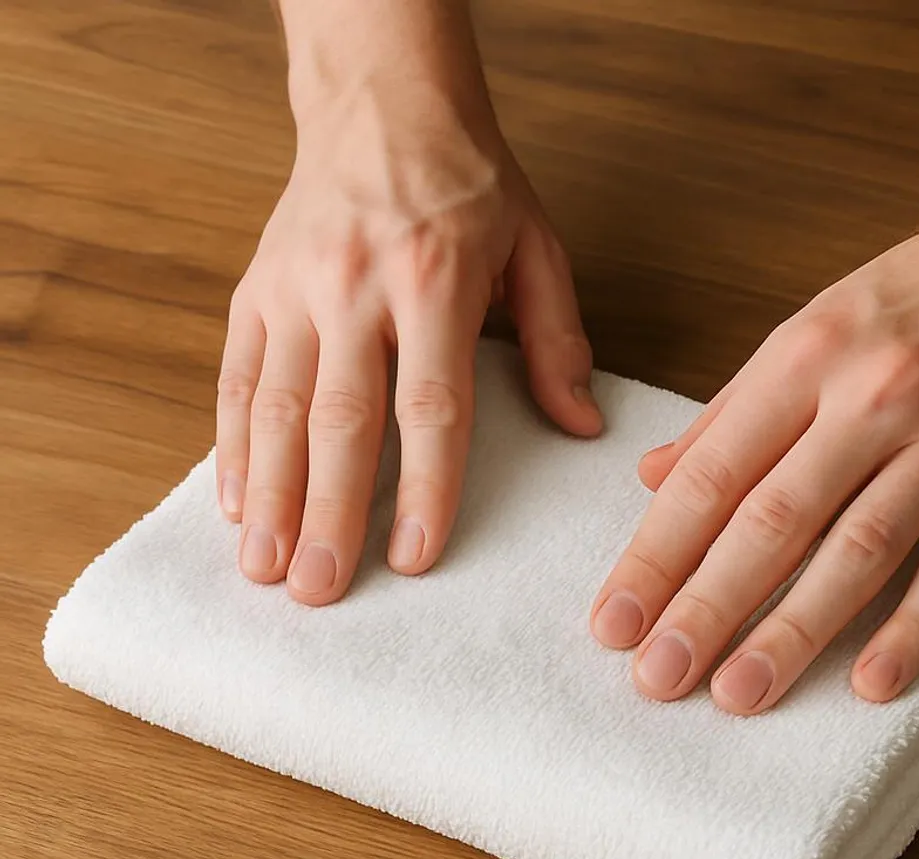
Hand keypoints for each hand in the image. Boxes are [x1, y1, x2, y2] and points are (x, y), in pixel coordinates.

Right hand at [216, 66, 597, 603]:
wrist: (381, 104)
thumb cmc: (466, 185)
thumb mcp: (537, 249)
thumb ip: (557, 341)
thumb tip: (581, 426)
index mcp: (434, 283)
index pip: (430, 406)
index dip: (425, 488)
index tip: (417, 557)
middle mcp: (355, 289)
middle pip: (341, 421)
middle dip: (330, 513)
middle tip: (321, 589)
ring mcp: (295, 290)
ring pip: (276, 407)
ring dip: (270, 495)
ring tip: (267, 569)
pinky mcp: (255, 291)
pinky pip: (237, 377)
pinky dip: (232, 445)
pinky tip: (237, 504)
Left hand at [590, 202, 918, 711]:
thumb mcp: (809, 328)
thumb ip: (729, 412)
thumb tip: (652, 477)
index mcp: (804, 360)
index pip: (711, 476)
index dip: (656, 556)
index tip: (614, 622)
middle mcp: (871, 398)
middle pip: (773, 522)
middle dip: (706, 608)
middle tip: (658, 678)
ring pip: (859, 550)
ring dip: (795, 631)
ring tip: (740, 694)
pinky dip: (918, 625)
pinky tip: (874, 681)